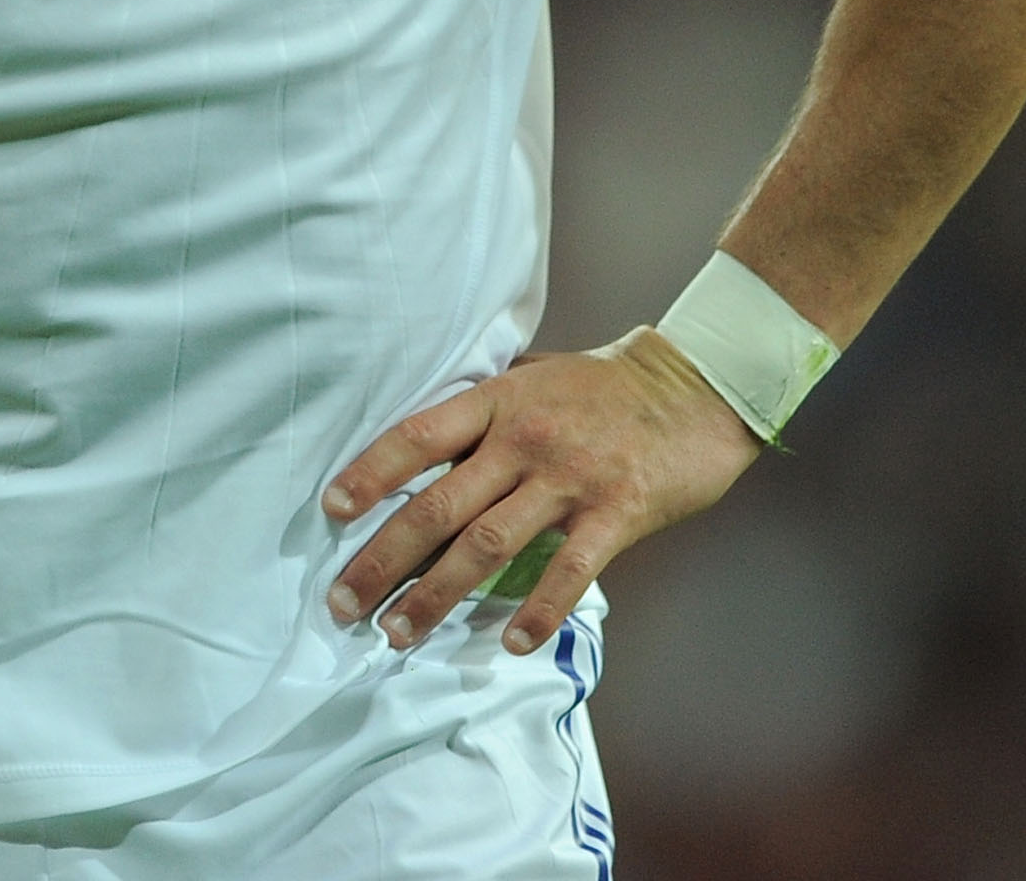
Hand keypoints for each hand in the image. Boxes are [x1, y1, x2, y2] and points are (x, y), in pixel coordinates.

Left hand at [322, 329, 760, 657]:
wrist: (694, 385)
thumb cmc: (603, 387)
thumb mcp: (534, 380)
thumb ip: (484, 415)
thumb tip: (422, 450)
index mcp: (500, 401)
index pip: (418, 436)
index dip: (371, 473)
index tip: (331, 511)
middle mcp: (525, 438)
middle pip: (438, 504)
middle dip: (384, 559)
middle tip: (344, 604)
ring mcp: (570, 477)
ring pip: (487, 545)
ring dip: (437, 595)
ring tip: (398, 635)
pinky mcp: (615, 512)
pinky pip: (569, 572)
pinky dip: (537, 611)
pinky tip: (510, 644)